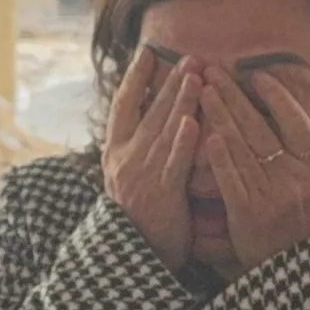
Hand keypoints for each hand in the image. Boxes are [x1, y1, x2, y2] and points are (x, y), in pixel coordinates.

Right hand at [104, 49, 200, 273]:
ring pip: (163, 131)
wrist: (135, 258)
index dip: (135, 77)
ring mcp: (141, 176)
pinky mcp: (161, 195)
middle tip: (189, 57)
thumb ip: (139, 148)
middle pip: (149, 112)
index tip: (148, 52)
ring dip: (180, 101)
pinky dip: (182, 142)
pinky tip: (192, 122)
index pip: (123, 105)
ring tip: (194, 75)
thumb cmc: (140, 216)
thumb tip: (158, 116)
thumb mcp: (129, 177)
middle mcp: (125, 159)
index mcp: (115, 152)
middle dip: (169, 82)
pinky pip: (173, 164)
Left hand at [198, 68, 309, 276]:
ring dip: (220, 116)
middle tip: (214, 71)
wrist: (301, 276)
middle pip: (262, 129)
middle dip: (235, 97)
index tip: (257, 75)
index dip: (278, 98)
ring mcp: (271, 196)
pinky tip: (206, 134)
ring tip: (201, 91)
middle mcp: (296, 179)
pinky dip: (220, 157)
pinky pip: (232, 179)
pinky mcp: (248, 214)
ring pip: (243, 148)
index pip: (298, 124)